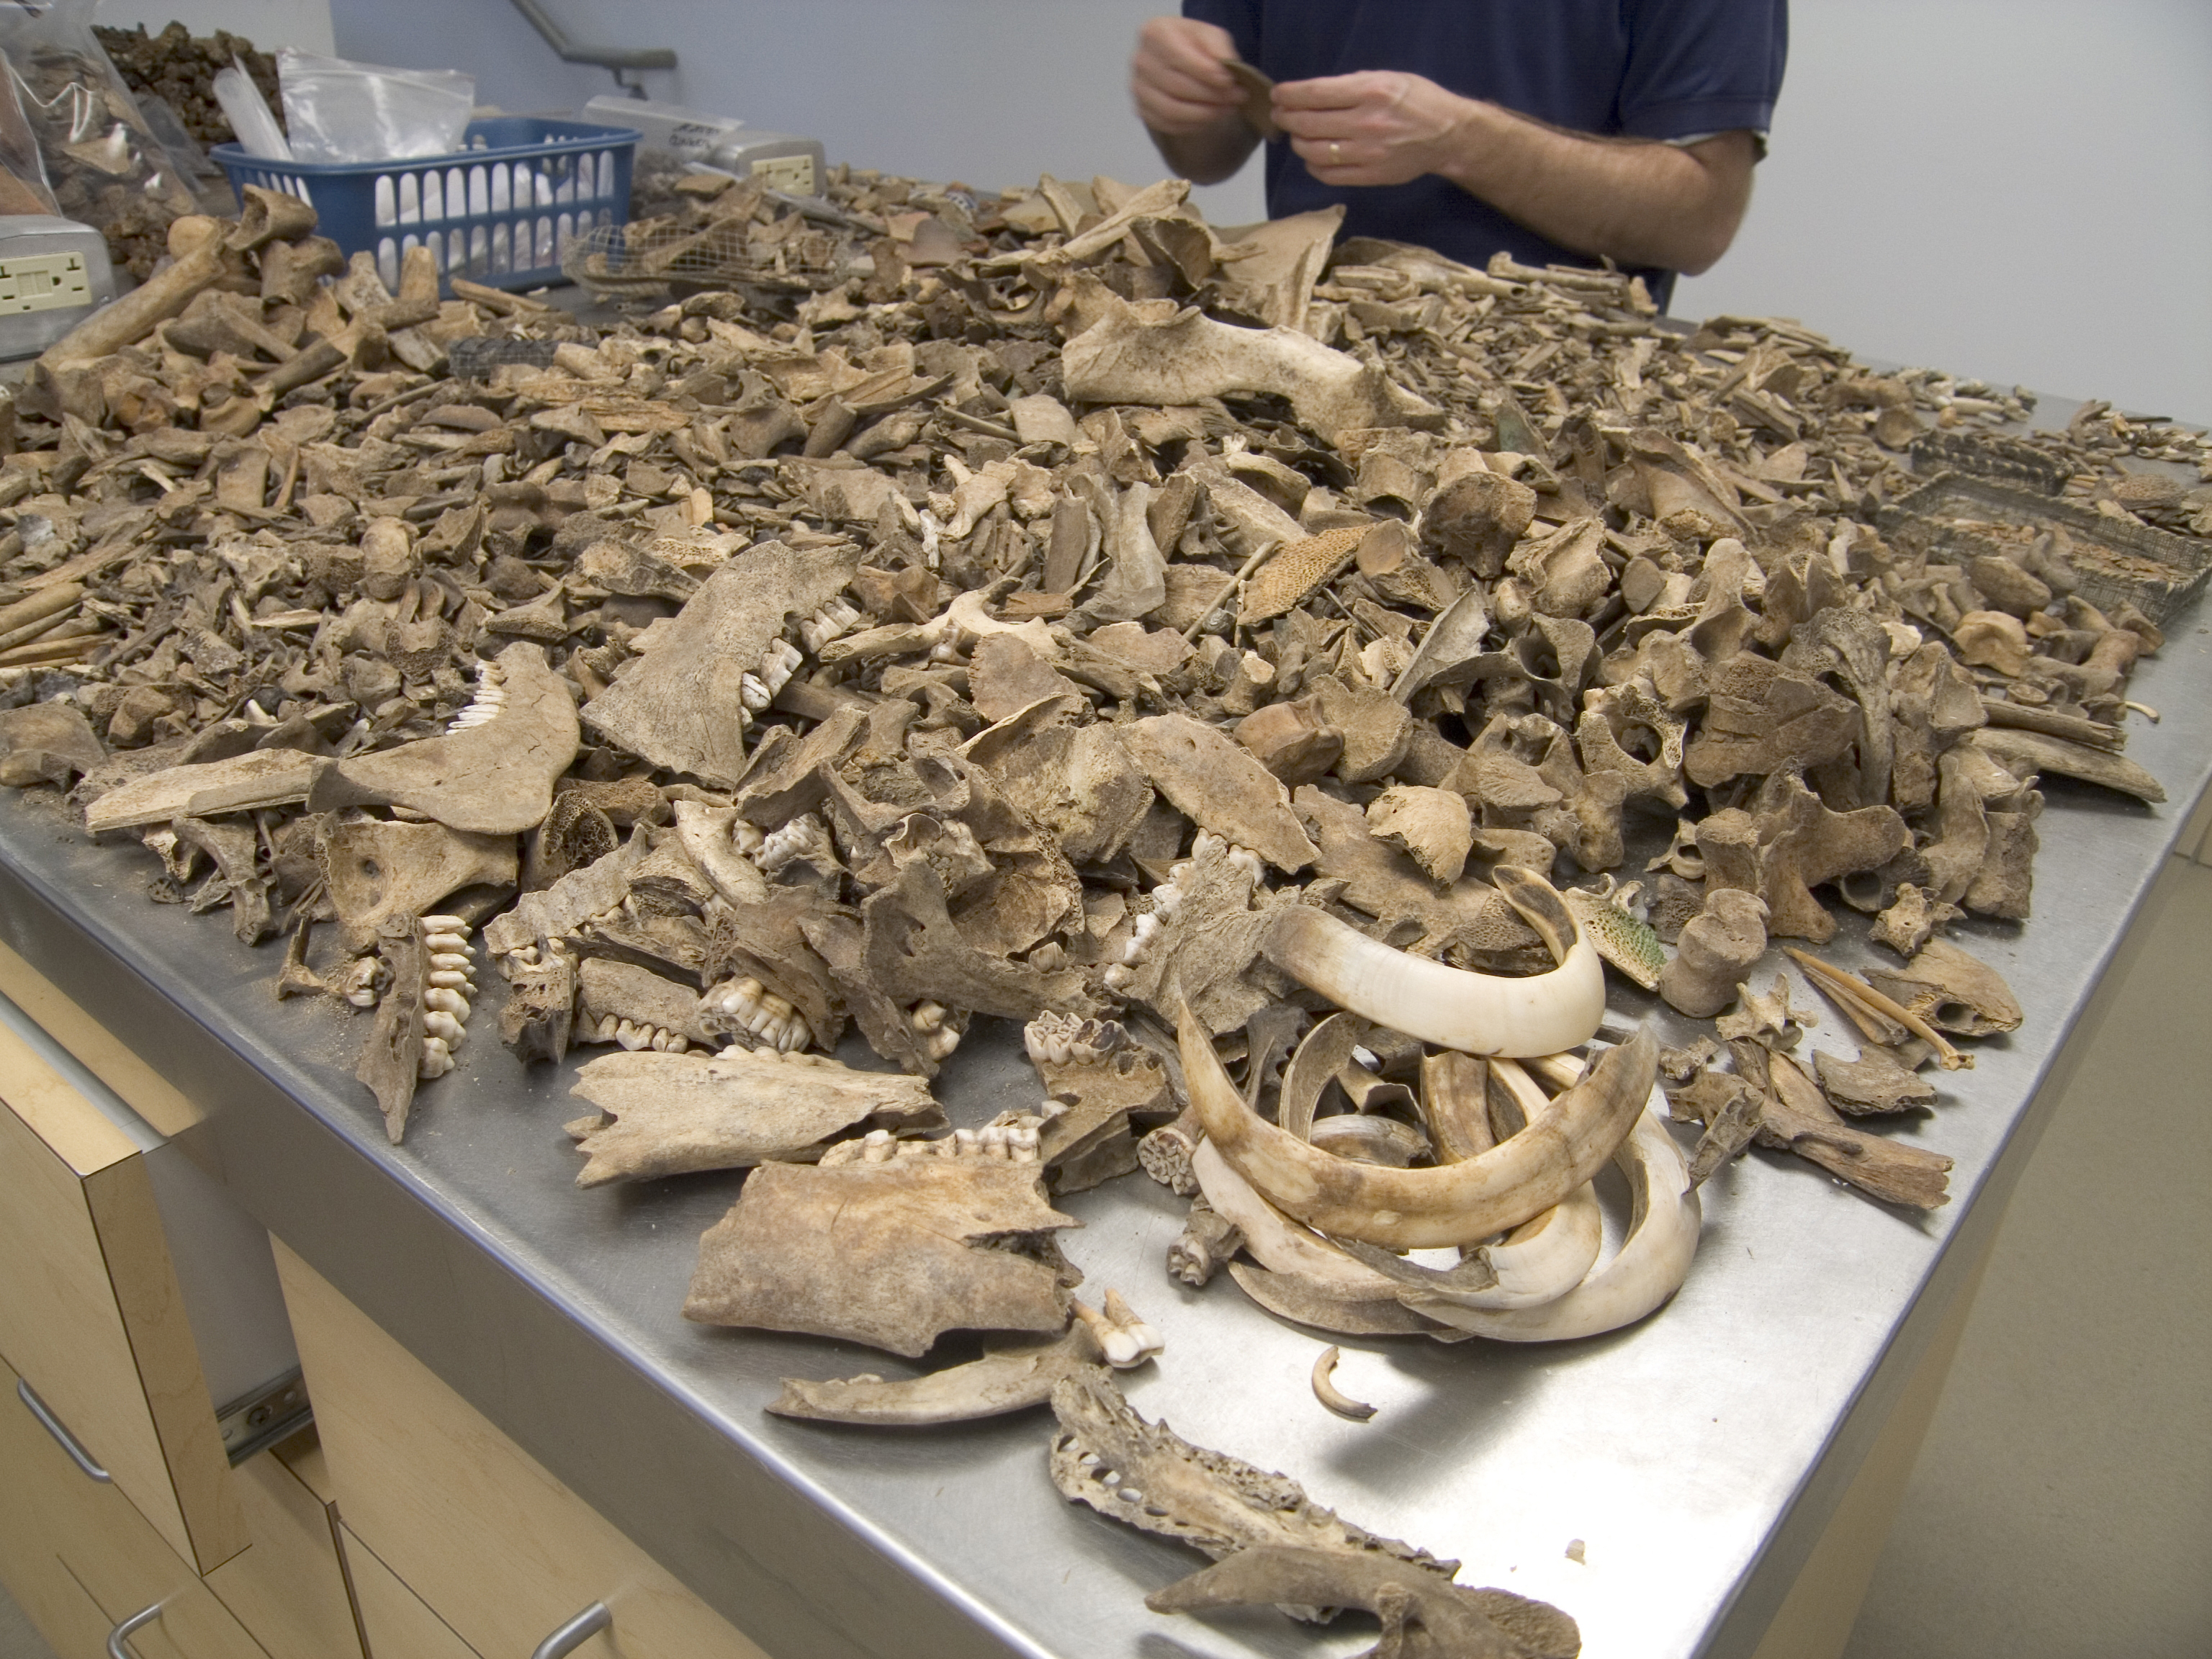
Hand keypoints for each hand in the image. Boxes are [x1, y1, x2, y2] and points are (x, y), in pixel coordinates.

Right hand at [1131, 16, 1242, 135]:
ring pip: (1171, 111)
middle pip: (1177, 86)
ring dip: (1204, 114)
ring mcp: (1138, 88)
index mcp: (1155, 33)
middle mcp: (1141, 61)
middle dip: (1212, 95)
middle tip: (1237, 97)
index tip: (1229, 81)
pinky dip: (1192, 126)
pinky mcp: (1141, 109)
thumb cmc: (1193, 44)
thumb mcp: (1210, 35)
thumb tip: (1224, 67)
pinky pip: (1167, 125)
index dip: (1206, 73)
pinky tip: (1210, 117)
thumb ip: (1218, 47)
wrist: (1176, 58)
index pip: (1179, 57)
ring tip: (1227, 109)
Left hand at [1273, 71, 1476, 186]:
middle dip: (1286, 118)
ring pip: (1313, 152)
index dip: (1289, 95)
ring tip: (1297, 135)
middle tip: (1281, 115)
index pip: (1315, 93)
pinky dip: (1313, 166)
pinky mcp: (1370, 176)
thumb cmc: (1416, 100)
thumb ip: (1350, 85)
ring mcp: (1367, 153)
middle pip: (1308, 124)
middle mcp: (1366, 123)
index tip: (1278, 95)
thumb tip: (1312, 93)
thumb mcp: (1386, 78)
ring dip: (1298, 143)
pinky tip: (1313, 157)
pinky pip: (1328, 175)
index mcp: (1370, 92)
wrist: (1447, 135)